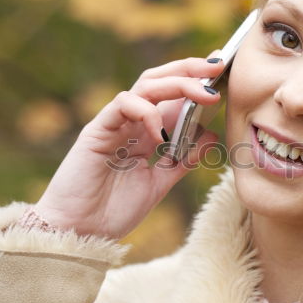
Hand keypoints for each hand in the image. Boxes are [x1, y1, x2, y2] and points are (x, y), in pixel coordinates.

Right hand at [30, 55, 224, 238]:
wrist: (79, 234)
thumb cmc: (112, 211)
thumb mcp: (159, 184)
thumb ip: (182, 160)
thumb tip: (211, 135)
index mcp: (143, 133)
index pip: (170, 96)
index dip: (194, 81)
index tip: (222, 72)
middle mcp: (129, 123)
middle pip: (158, 81)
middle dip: (188, 70)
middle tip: (218, 68)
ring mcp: (113, 124)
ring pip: (144, 86)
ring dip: (177, 84)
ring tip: (205, 94)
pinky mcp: (96, 131)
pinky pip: (122, 105)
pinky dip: (146, 112)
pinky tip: (162, 132)